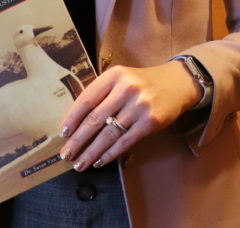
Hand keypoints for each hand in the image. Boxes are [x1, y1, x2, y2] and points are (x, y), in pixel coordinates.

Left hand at [58, 61, 201, 170]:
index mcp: (114, 75)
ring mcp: (140, 106)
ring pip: (109, 134)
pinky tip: (100, 161)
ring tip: (80, 163)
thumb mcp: (121, 79)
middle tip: (66, 155)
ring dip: (92, 152)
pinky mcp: (151, 122)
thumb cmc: (142, 83)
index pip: (87, 99)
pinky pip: (125, 141)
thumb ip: (102, 94)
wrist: (177, 83)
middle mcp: (126, 89)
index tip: (63, 134)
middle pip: (95, 119)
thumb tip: (75, 122)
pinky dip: (110, 154)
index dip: (72, 118)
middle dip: (78, 140)